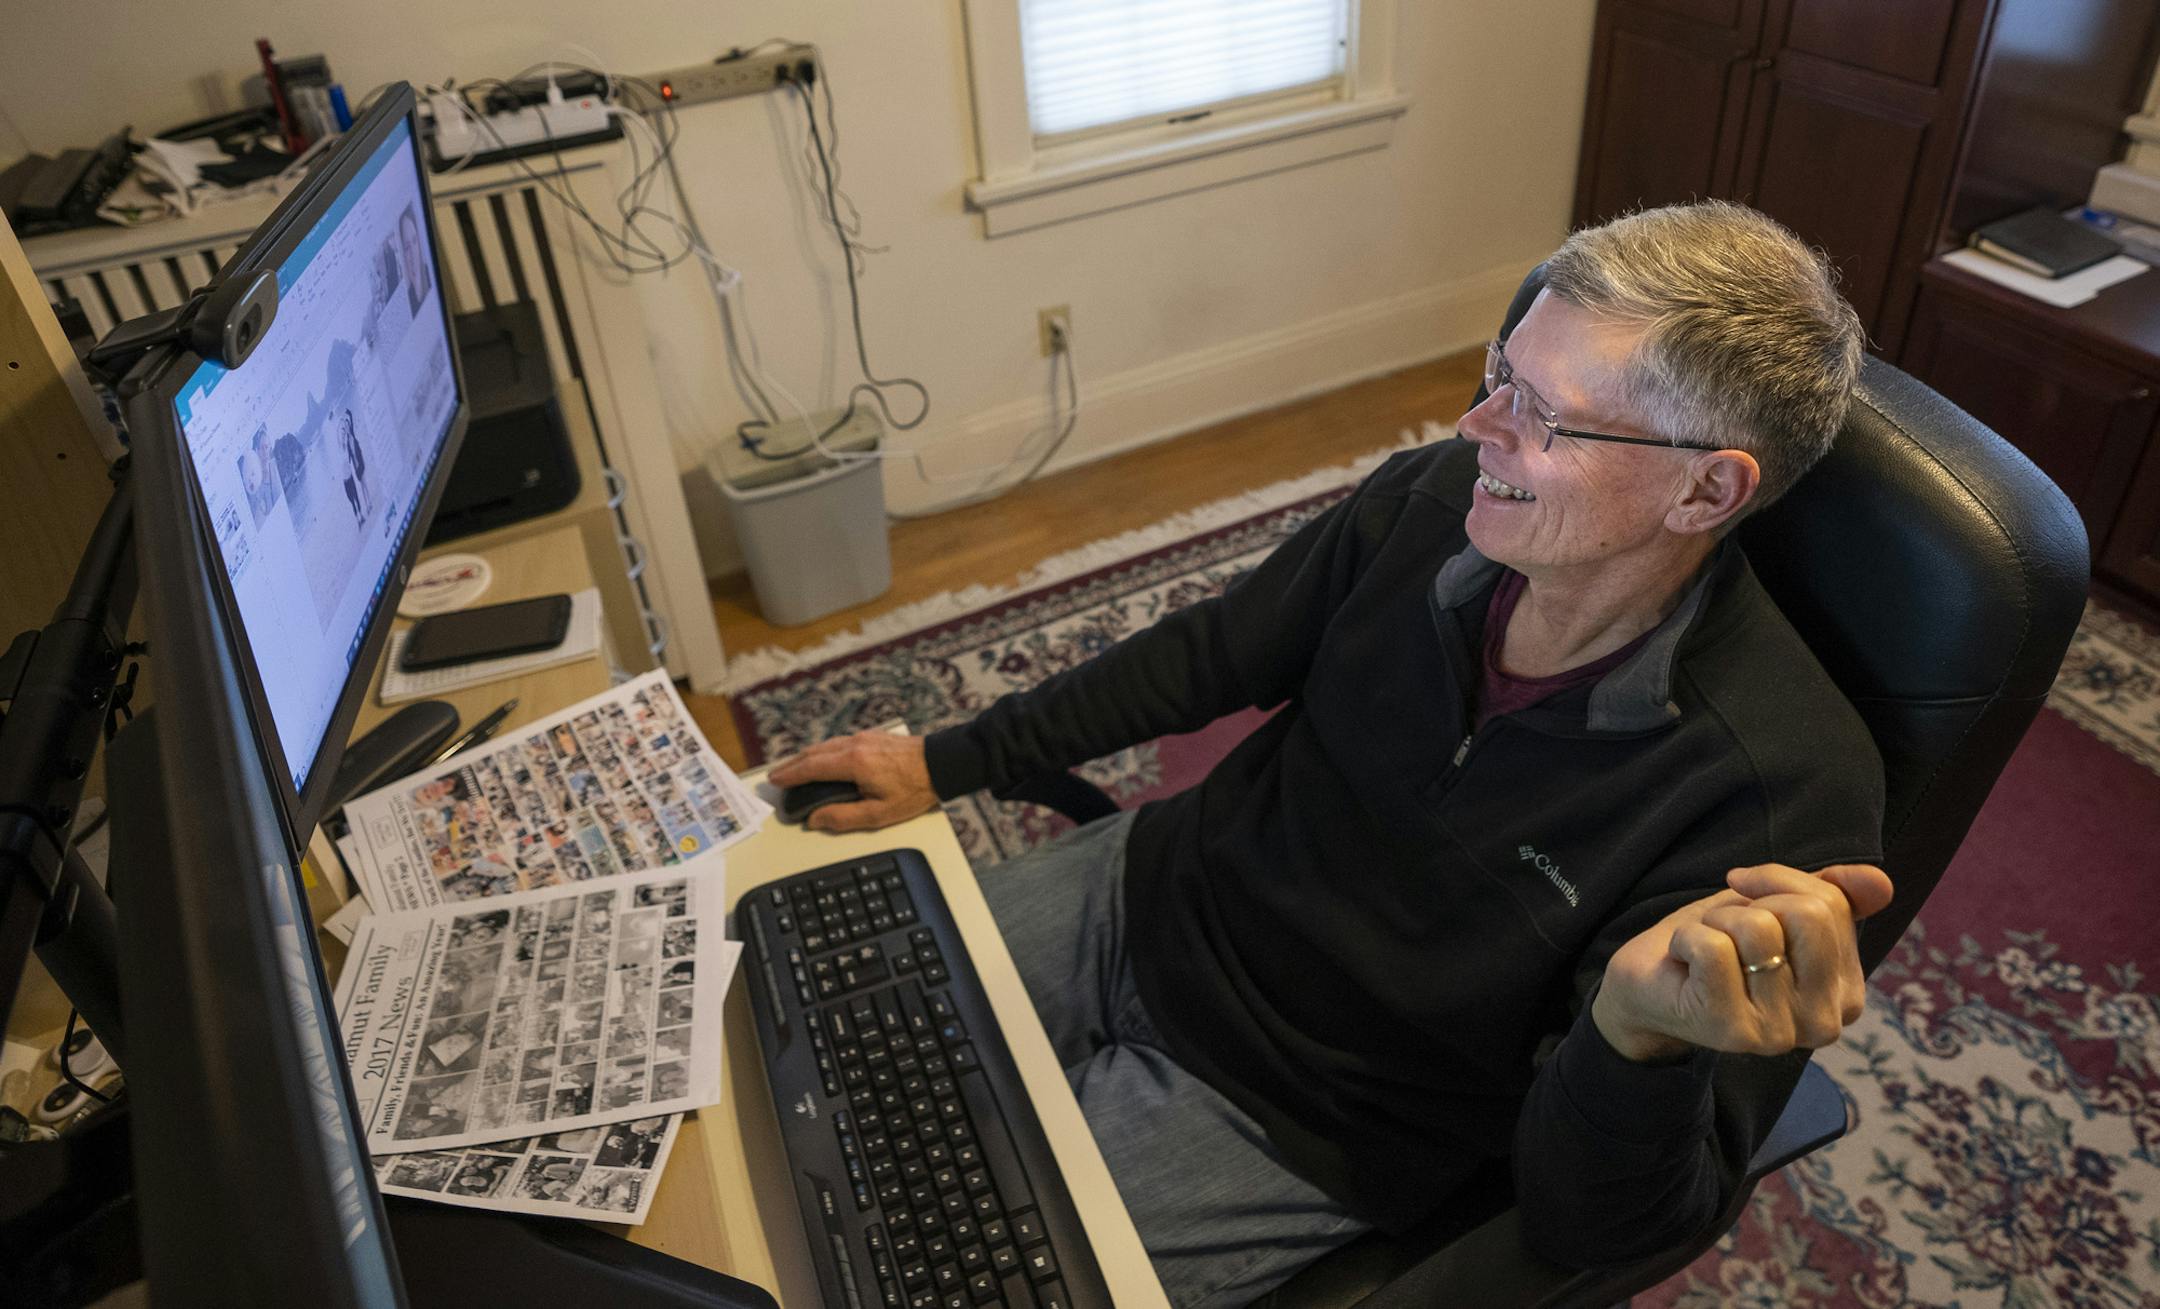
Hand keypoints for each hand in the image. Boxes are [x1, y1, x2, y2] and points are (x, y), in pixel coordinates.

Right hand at [767, 731, 936, 832]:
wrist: (942, 764)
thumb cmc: (915, 790)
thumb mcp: (879, 814)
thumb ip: (843, 817)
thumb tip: (815, 819)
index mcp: (853, 763)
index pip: (811, 768)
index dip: (790, 775)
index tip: (775, 781)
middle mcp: (854, 745)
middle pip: (813, 753)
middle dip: (792, 765)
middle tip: (777, 776)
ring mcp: (864, 737)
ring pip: (826, 745)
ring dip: (807, 757)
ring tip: (795, 769)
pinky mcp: (873, 736)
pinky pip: (838, 742)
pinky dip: (823, 751)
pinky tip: (823, 760)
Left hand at [1591, 864, 1892, 1063]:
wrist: (1646, 984)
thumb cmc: (1716, 944)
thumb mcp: (1775, 908)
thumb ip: (1833, 896)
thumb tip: (1881, 882)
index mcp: (1847, 993)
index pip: (1832, 904)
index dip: (1778, 882)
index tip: (1747, 898)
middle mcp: (1825, 1023)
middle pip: (1807, 914)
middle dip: (1752, 903)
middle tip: (1724, 930)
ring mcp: (1781, 1034)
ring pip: (1757, 928)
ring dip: (1715, 922)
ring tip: (1704, 949)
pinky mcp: (1733, 1032)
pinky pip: (1714, 948)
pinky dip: (1687, 937)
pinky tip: (1683, 963)